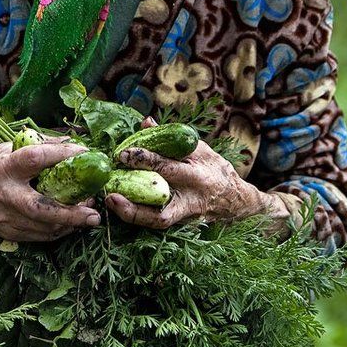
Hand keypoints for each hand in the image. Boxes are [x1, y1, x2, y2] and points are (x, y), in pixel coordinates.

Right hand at [0, 139, 100, 241]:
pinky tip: (72, 223)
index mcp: (2, 168)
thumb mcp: (3, 149)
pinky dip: (59, 230)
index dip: (61, 155)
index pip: (35, 159)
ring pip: (44, 227)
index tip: (84, 152)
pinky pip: (40, 236)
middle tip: (94, 210)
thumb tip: (67, 142)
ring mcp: (6, 218)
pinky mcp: (9, 233)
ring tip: (90, 215)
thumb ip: (34, 146)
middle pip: (41, 207)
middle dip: (71, 211)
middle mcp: (4, 195)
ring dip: (71, 222)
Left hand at [105, 140, 292, 234]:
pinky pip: (157, 222)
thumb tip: (145, 121)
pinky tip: (119, 206)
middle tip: (110, 188)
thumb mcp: (199, 148)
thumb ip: (171, 137)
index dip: (144, 159)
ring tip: (111, 202)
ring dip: (132, 214)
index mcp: (198, 174)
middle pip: (161, 201)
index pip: (167, 166)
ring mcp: (186, 214)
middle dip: (134, 196)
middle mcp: (192, 198)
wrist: (236, 201)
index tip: (122, 154)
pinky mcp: (181, 224)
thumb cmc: (215, 169)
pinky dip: (138, 216)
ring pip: (158, 221)